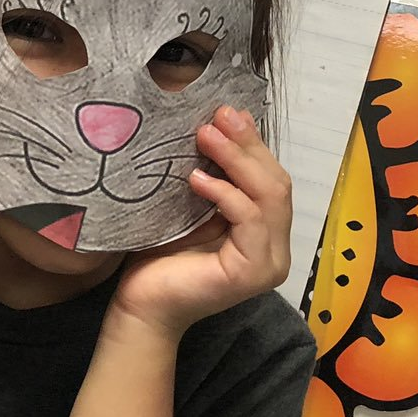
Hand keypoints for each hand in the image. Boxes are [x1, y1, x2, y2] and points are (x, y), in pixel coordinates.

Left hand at [109, 107, 292, 341]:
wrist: (141, 305)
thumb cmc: (160, 257)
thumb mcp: (191, 205)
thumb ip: (213, 175)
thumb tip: (221, 123)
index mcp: (265, 231)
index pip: (271, 178)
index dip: (252, 144)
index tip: (226, 111)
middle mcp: (276, 248)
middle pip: (276, 183)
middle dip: (248, 145)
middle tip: (219, 114)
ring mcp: (270, 262)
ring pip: (268, 198)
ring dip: (237, 161)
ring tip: (206, 135)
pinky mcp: (254, 272)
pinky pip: (251, 221)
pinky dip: (226, 194)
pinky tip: (198, 179)